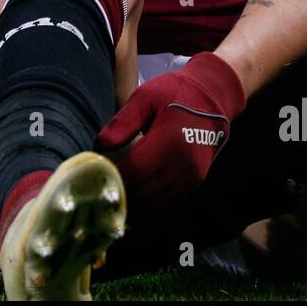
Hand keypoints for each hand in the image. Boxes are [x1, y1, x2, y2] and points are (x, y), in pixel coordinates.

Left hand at [94, 52, 246, 217]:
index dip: (112, 178)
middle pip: (143, 194)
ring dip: (132, 208)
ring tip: (110, 202)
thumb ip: (123, 122)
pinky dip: (148, 212)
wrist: (213, 98)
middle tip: (96, 193)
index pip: (134, 172)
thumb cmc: (175, 94)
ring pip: (155, 206)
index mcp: (169, 142)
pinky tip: (131, 207)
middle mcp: (183, 166)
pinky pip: (167, 207)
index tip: (93, 176)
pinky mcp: (193, 185)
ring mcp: (190, 179)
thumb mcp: (146, 97)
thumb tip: (100, 146)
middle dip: (118, 195)